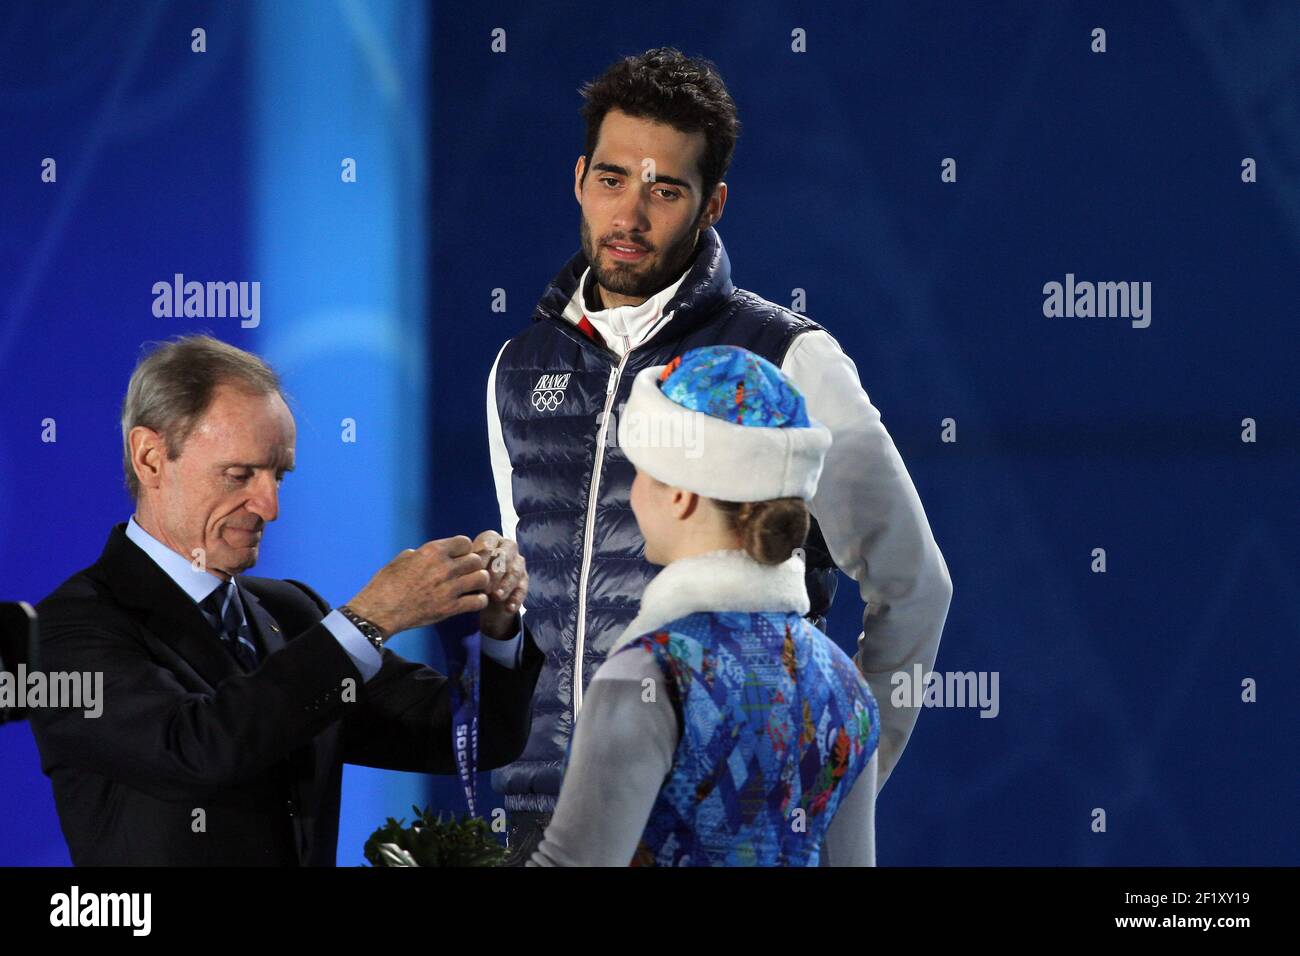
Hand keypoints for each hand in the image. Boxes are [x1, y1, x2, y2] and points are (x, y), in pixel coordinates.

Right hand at [346, 536, 489, 636]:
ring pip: (482, 578)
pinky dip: (479, 600)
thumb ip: (420, 554)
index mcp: (432, 551)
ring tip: (474, 586)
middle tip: (468, 572)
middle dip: (474, 565)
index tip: (460, 556)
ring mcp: (449, 588)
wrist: (380, 611)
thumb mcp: (401, 560)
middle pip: (476, 559)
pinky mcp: (450, 608)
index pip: (464, 541)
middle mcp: (444, 567)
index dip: (464, 548)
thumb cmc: (385, 584)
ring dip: (480, 581)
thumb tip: (425, 554)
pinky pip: (477, 601)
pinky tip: (473, 600)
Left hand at [471, 530, 527, 640]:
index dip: (481, 556)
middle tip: (485, 587)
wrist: (483, 593)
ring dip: (506, 585)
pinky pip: (523, 588)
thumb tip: (463, 569)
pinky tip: (509, 608)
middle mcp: (507, 548)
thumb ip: (466, 565)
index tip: (471, 572)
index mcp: (492, 539)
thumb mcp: (465, 568)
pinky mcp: (524, 580)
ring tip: (496, 597)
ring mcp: (518, 564)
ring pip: (515, 572)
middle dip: (496, 571)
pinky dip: (516, 599)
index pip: (489, 542)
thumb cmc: (469, 574)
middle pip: (505, 555)